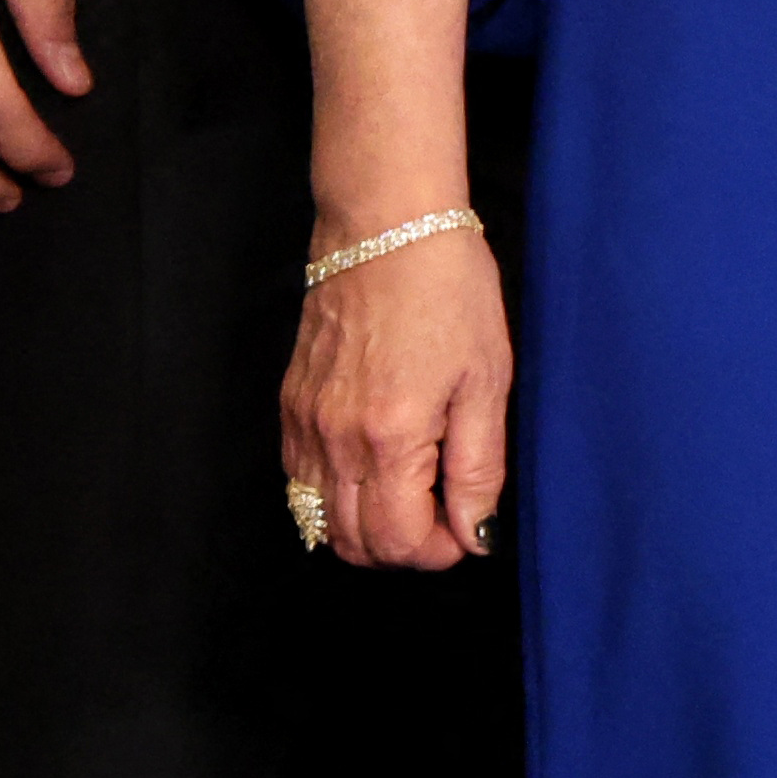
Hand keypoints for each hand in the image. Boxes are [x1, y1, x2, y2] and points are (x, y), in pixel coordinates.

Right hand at [283, 224, 509, 569]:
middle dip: (404, 548)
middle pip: (354, 543)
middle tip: (445, 518)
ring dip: (368, 528)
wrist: (386, 226)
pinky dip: (335, 496)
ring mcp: (305, 423)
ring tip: (415, 494)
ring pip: (320, 520)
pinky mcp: (290, 405)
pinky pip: (301, 480)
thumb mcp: (486, 379)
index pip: (398, 541)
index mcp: (389, 436)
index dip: (438, 551)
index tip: (466, 531)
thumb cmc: (448, 290)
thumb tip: (477, 533)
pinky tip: (376, 469)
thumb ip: (479, 467)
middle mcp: (334, 439)